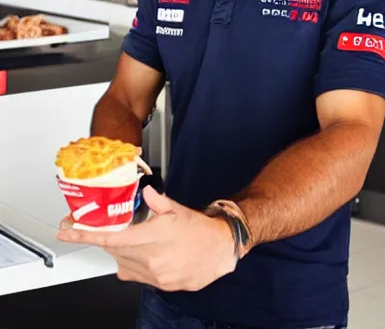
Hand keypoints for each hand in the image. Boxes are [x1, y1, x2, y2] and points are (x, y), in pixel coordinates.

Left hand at [56, 186, 236, 291]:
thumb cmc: (200, 230)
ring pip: (122, 264)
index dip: (87, 235)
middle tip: (96, 230)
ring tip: (130, 239)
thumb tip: (147, 194)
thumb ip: (157, 202)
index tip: (69, 232)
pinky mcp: (159, 284)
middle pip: (113, 251)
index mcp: (152, 237)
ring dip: (118, 251)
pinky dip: (130, 263)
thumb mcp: (177, 209)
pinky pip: (134, 275)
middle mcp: (150, 258)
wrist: (220, 250)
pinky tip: (140, 254)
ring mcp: (154, 274)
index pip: (111, 238)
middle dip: (104, 240)